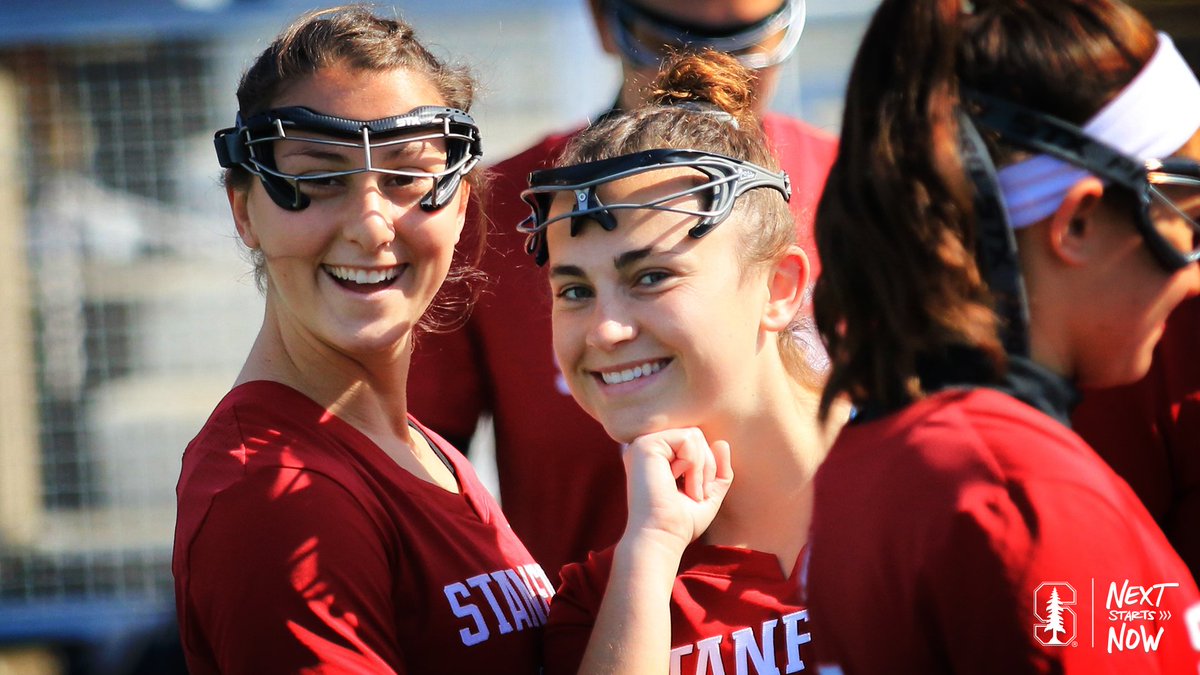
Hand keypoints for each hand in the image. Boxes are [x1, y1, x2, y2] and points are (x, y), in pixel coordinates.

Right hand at [620, 428, 733, 556]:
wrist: (662, 537)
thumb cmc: (681, 521)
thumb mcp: (707, 493)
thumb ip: (718, 469)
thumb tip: (722, 442)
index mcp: (656, 455)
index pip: (695, 442)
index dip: (707, 466)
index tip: (696, 494)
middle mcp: (647, 446)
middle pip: (696, 435)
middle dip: (707, 466)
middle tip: (695, 494)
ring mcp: (643, 443)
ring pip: (693, 435)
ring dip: (700, 467)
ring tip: (687, 490)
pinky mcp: (645, 445)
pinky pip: (687, 438)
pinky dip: (693, 463)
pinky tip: (677, 482)